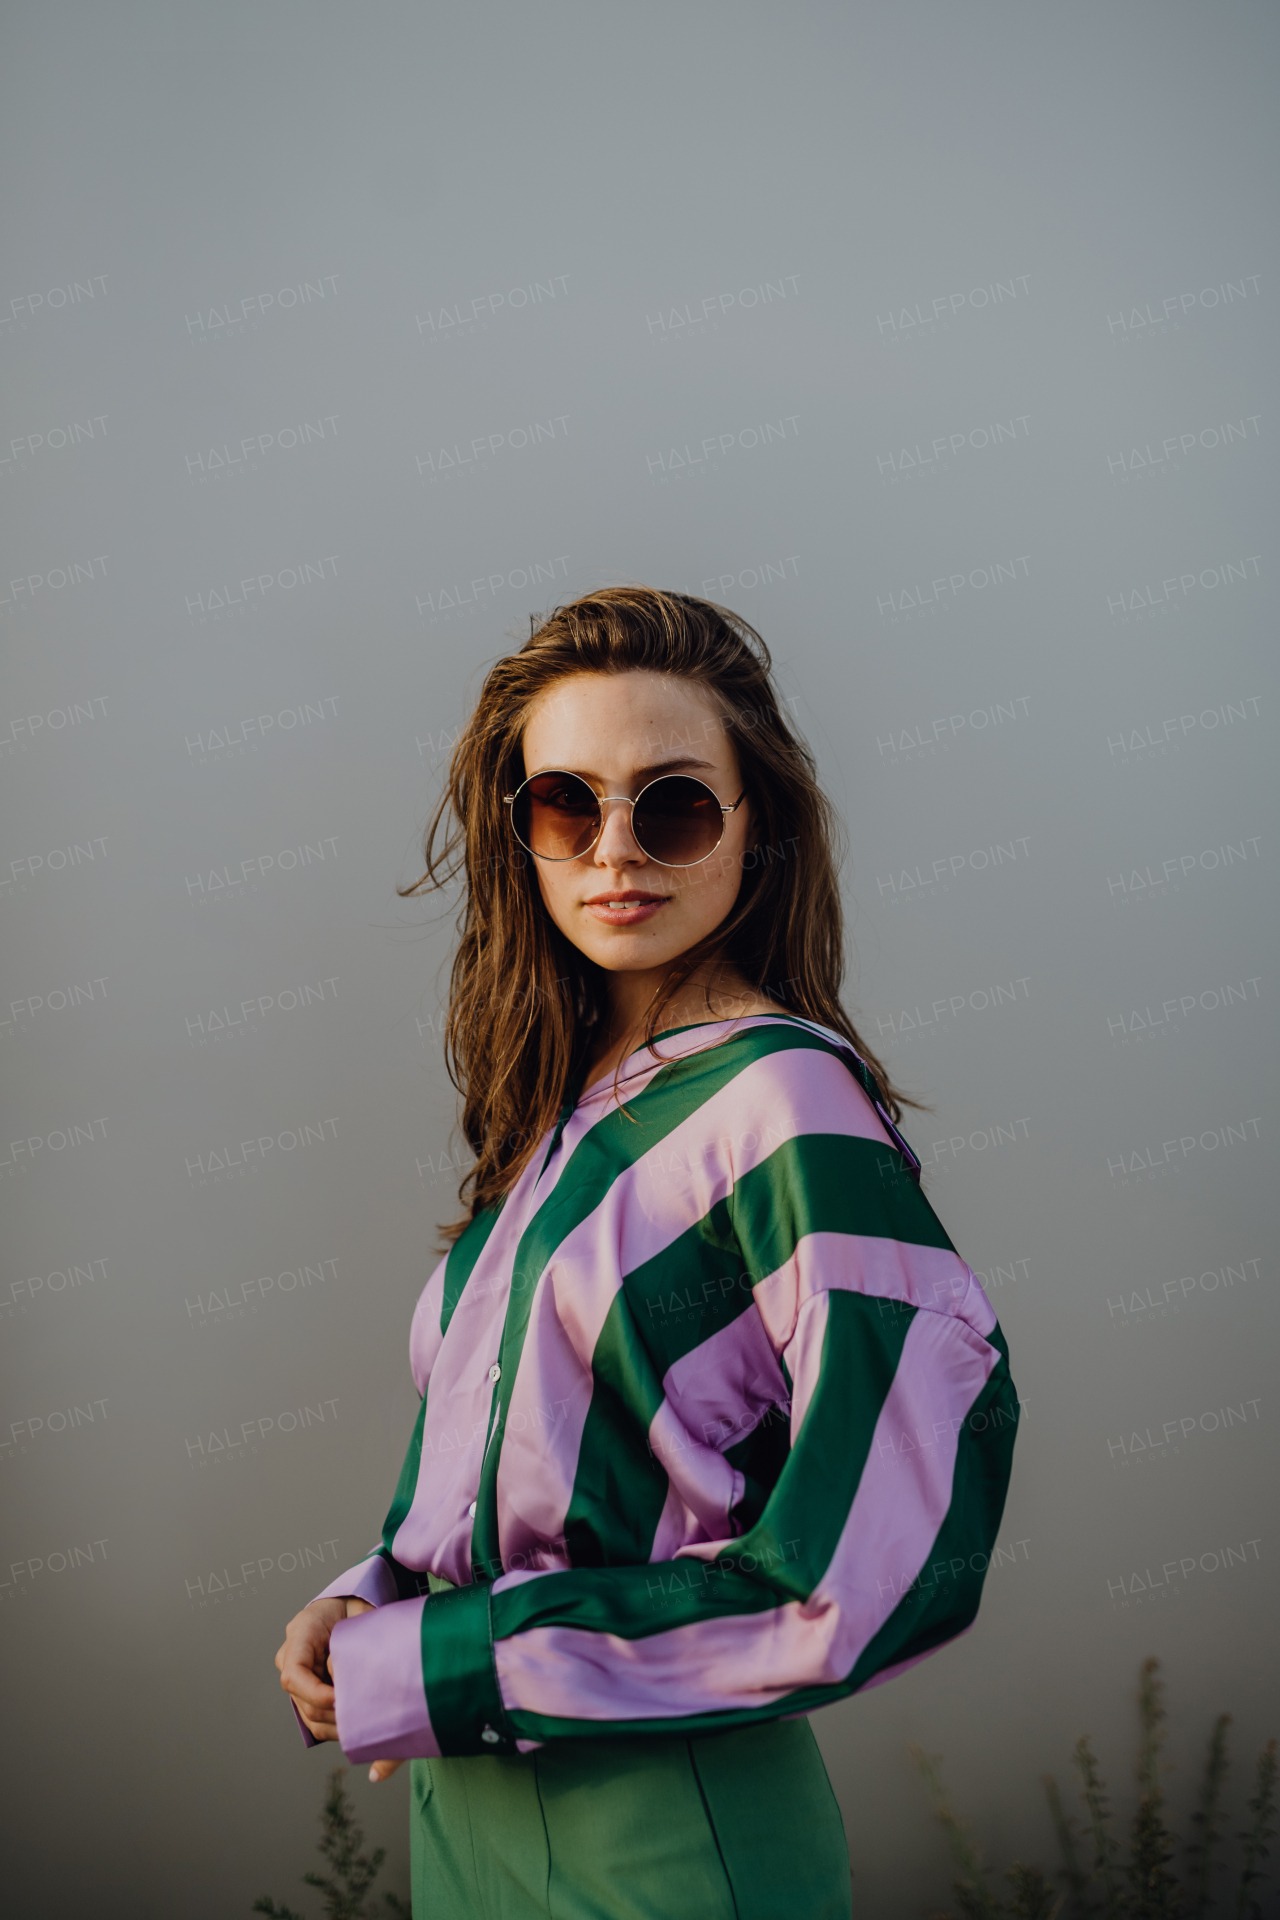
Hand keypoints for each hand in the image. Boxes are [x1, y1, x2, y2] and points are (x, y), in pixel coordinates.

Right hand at [275, 1596, 403, 1780]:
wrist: (347, 1607)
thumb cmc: (353, 1606)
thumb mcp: (358, 1612)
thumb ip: (355, 1636)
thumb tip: (351, 1670)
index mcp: (300, 1633)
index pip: (294, 1674)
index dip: (315, 1693)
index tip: (340, 1699)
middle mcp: (291, 1658)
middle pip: (302, 1701)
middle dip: (332, 1713)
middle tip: (361, 1716)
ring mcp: (297, 1678)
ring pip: (309, 1716)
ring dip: (334, 1725)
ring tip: (361, 1726)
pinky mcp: (306, 1693)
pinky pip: (315, 1720)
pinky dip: (334, 1728)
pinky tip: (355, 1726)